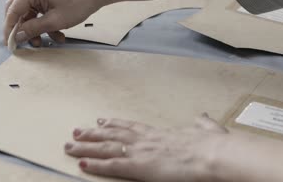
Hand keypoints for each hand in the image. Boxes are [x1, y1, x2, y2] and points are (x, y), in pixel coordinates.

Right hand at [4, 0, 102, 46]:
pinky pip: (40, 11)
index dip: (9, 28)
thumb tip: (17, 36)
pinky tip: (57, 35)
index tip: (9, 43)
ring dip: (35, 29)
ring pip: (30, 13)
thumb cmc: (78, 3)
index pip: (12, 11)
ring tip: (43, 43)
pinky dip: (45, 24)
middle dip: (21, 28)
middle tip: (23, 42)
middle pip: (18, 11)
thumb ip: (33, 29)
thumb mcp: (54, 21)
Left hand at [64, 114, 227, 181]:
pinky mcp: (138, 166)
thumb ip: (201, 124)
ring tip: (70, 144)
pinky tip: (82, 163)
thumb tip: (203, 117)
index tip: (102, 120)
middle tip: (77, 131)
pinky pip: (111, 165)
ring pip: (106, 147)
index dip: (114, 124)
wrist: (212, 154)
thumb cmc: (211, 145)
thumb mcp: (207, 130)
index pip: (131, 127)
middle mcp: (144, 140)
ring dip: (86, 146)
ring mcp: (139, 152)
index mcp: (159, 133)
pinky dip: (95, 164)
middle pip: (112, 135)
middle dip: (93, 134)